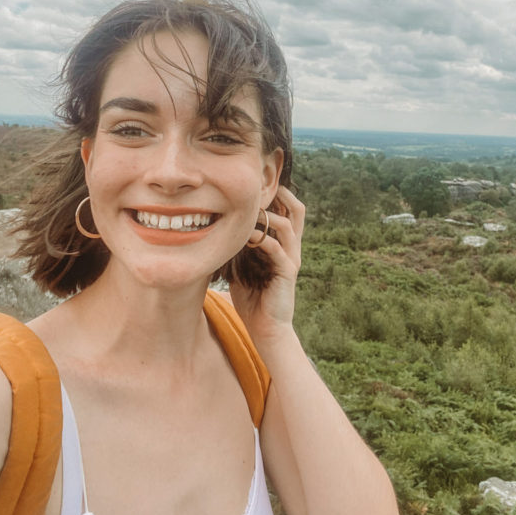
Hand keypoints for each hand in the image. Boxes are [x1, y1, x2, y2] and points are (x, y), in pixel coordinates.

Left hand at [228, 186, 304, 345]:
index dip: (279, 195)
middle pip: (298, 211)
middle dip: (283, 194)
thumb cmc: (252, 299)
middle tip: (261, 186)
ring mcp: (292, 259)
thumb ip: (239, 248)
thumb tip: (217, 229)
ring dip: (267, 216)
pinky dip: (262, 239)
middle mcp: (292, 249)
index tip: (258, 185)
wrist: (266, 329)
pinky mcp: (287, 272)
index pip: (289, 211)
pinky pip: (277, 248)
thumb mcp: (242, 267)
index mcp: (284, 246)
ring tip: (249, 212)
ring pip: (288, 225)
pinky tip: (246, 236)